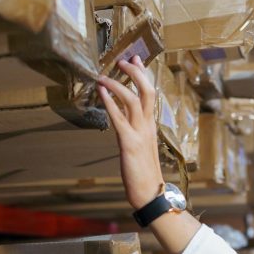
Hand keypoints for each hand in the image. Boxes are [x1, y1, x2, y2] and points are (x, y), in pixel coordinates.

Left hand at [97, 56, 163, 209]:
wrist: (150, 194)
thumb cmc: (145, 175)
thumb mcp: (141, 149)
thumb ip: (136, 133)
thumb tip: (125, 123)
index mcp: (151, 126)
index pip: (150, 94)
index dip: (143, 74)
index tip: (136, 59)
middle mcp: (148, 126)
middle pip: (147, 90)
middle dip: (136, 72)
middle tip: (124, 59)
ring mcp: (140, 133)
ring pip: (134, 100)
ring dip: (119, 84)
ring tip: (104, 75)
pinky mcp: (129, 143)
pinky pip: (119, 118)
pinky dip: (109, 102)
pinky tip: (101, 91)